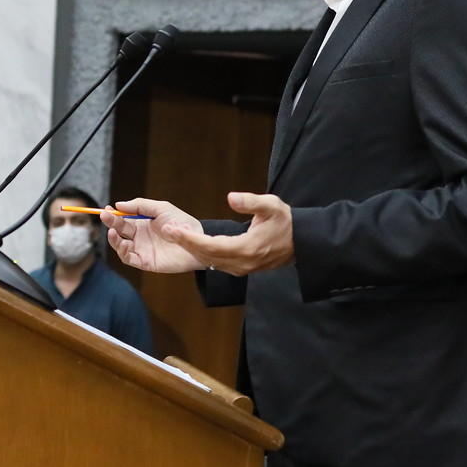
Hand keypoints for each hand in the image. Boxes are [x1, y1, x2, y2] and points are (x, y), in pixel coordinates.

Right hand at [103, 198, 207, 273]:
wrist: (196, 241)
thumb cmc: (182, 223)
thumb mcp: (161, 208)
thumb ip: (140, 206)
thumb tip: (118, 205)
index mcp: (142, 224)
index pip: (122, 220)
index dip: (112, 215)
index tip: (106, 208)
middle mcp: (139, 238)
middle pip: (119, 231)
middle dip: (110, 223)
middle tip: (104, 216)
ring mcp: (142, 250)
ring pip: (120, 246)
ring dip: (113, 239)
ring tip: (112, 232)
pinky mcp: (146, 262)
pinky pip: (129, 259)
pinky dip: (123, 252)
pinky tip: (123, 243)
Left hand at [178, 192, 294, 275]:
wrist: (300, 243)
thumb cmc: (285, 222)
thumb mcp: (271, 205)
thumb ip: (251, 201)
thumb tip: (231, 197)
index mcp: (247, 249)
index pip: (211, 245)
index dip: (190, 238)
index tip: (172, 229)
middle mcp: (241, 263)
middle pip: (206, 255)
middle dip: (184, 243)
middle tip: (166, 230)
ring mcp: (241, 269)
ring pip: (209, 261)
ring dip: (191, 248)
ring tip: (173, 234)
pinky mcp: (241, 269)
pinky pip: (216, 263)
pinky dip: (201, 253)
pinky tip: (190, 243)